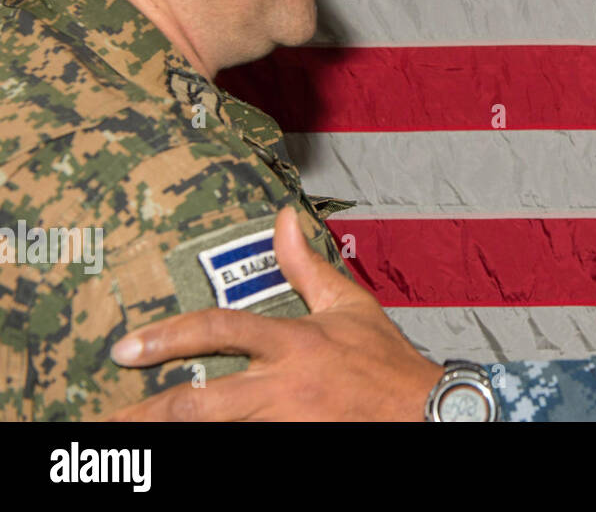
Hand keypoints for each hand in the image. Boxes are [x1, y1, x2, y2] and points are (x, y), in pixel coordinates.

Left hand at [107, 206, 443, 420]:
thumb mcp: (347, 304)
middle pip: (200, 403)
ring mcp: (285, 422)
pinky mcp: (292, 443)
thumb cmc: (385, 360)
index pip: (220, 331)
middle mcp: (283, 385)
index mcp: (294, 342)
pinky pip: (242, 445)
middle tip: (106, 417)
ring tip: (131, 438)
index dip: (169, 337)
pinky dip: (213, 445)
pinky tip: (185, 446)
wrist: (422, 411)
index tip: (129, 347)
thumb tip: (283, 218)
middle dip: (148, 412)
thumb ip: (305, 264)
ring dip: (170, 435)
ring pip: (214, 430)